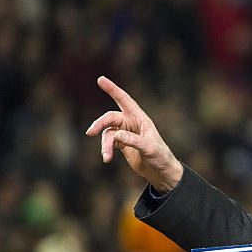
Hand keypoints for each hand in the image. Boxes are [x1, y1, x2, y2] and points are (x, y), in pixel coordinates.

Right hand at [85, 76, 183, 191]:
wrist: (161, 171)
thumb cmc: (160, 157)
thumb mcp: (149, 148)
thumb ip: (133, 140)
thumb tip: (116, 134)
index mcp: (140, 118)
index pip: (125, 100)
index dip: (113, 89)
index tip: (100, 79)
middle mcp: (132, 123)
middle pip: (110, 118)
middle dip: (100, 124)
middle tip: (90, 133)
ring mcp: (126, 133)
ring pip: (108, 133)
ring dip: (104, 145)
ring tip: (106, 158)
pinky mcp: (123, 143)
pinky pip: (109, 142)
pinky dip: (106, 149)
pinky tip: (107, 158)